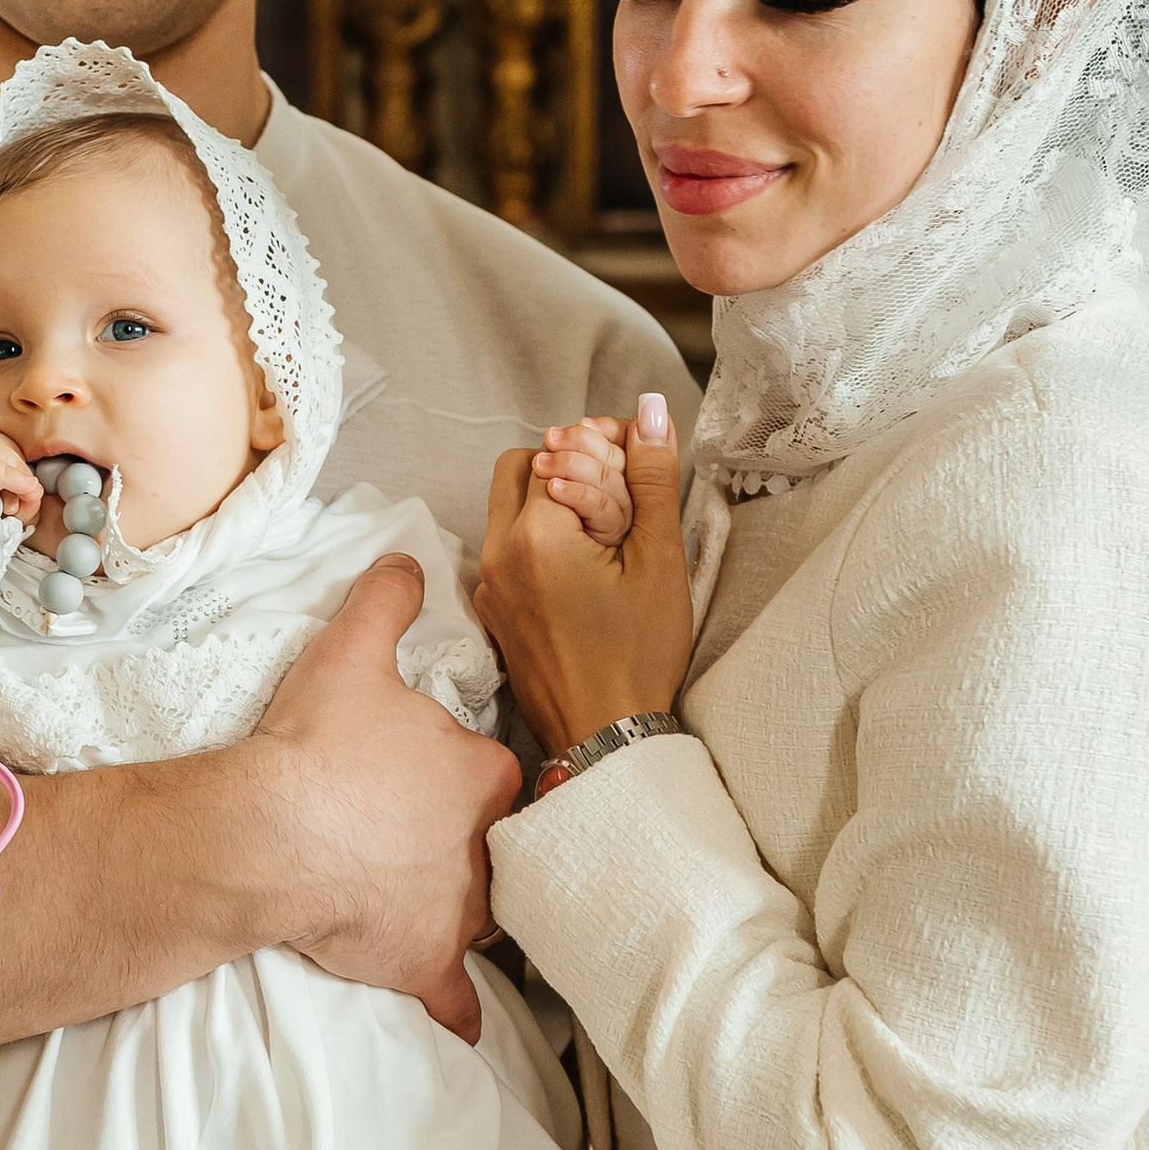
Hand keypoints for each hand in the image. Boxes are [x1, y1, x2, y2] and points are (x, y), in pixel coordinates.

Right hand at [255, 554, 519, 1043]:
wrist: (271, 834)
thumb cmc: (317, 746)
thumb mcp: (352, 652)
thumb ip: (388, 601)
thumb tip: (407, 563)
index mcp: (485, 776)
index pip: (491, 774)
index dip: (454, 775)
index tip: (417, 779)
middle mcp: (490, 848)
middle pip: (489, 846)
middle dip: (460, 845)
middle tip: (405, 840)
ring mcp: (460, 912)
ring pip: (478, 914)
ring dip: (456, 912)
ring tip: (414, 903)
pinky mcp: (426, 962)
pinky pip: (455, 995)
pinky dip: (457, 1007)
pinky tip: (460, 1021)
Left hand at [476, 393, 692, 759]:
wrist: (605, 737)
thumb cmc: (637, 656)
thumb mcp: (659, 560)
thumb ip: (650, 478)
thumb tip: (649, 412)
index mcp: (536, 534)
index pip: (561, 447)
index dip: (605, 447)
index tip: (637, 463)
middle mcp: (498, 553)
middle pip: (523, 467)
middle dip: (570, 466)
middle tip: (621, 497)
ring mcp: (489, 585)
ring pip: (511, 508)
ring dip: (553, 501)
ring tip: (606, 535)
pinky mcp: (493, 612)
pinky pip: (508, 551)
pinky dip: (541, 542)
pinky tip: (586, 571)